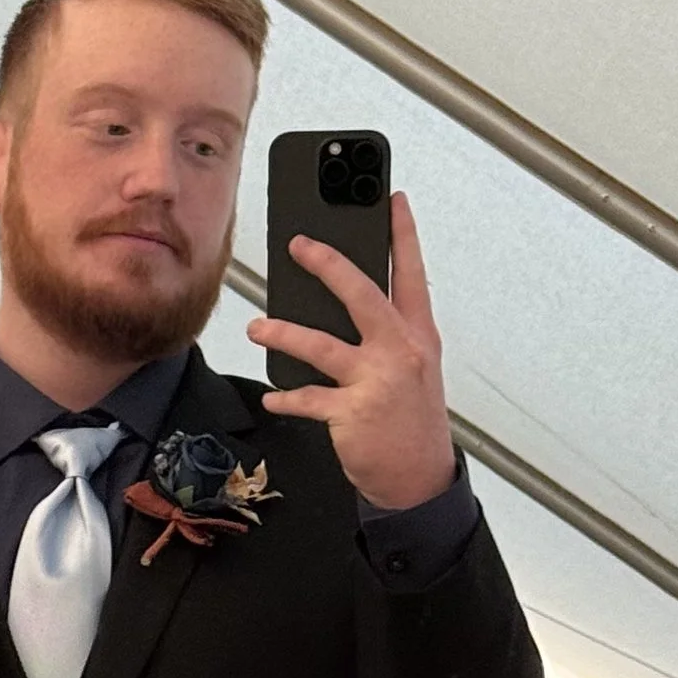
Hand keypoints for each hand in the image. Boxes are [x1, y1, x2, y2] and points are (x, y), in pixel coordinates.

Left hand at [248, 192, 455, 511]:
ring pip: (321, 345)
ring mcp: (377, 381)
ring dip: (282, 333)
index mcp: (417, 335)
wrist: (419, 479)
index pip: (411, 274)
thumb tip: (338, 300)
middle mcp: (400, 351)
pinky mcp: (352, 412)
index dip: (403, 234)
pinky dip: (286, 396)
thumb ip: (385, 332)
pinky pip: (307, 397)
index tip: (393, 198)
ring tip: (258, 327)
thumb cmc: (412, 418)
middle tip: (298, 245)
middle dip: (328, 264)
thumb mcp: (412, 368)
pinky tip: (273, 395)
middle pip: (362, 295)